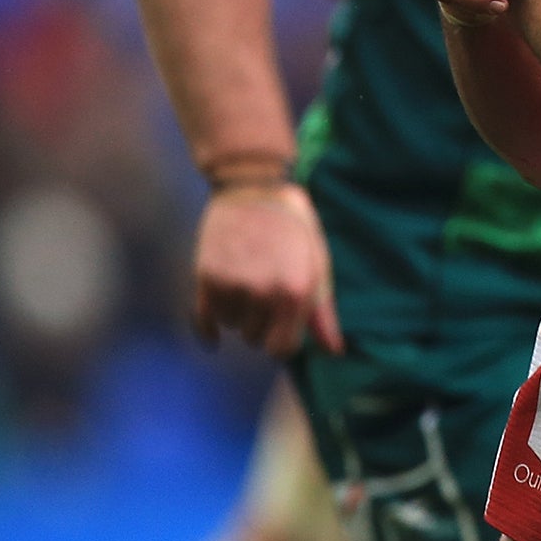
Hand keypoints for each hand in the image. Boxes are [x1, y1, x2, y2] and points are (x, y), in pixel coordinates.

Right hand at [192, 183, 342, 356]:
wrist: (254, 189)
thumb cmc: (294, 228)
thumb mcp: (318, 265)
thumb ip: (323, 312)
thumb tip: (335, 352)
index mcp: (297, 291)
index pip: (282, 349)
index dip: (282, 342)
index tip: (281, 329)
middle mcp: (263, 292)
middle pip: (255, 339)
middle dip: (262, 324)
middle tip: (266, 293)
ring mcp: (233, 286)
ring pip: (232, 327)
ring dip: (239, 314)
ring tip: (248, 284)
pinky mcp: (206, 277)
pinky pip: (205, 320)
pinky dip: (209, 326)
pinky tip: (213, 332)